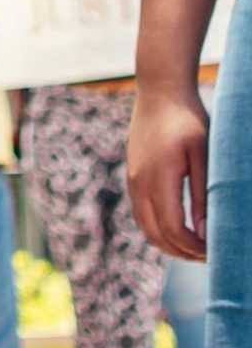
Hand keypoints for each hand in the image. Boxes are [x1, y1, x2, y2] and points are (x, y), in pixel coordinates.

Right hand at [128, 83, 209, 259]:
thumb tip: (204, 232)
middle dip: (182, 252)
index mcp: (159, 178)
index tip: (215, 252)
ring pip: (146, 228)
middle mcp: (141, 183)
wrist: (160, 92)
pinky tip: (179, 227)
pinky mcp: (133, 176)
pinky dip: (158, 229)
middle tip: (208, 256)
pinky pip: (142, 214)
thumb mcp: (204, 155)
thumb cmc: (188, 120)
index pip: (174, 229)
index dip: (194, 248)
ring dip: (169, 244)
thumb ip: (203, 194)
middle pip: (156, 235)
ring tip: (195, 246)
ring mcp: (133, 180)